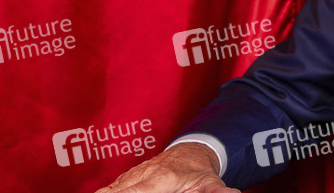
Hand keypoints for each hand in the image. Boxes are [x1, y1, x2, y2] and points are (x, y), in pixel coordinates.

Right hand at [94, 142, 239, 192]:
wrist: (191, 151)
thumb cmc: (199, 170)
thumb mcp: (210, 182)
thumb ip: (216, 191)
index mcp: (161, 179)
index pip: (134, 192)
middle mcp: (142, 175)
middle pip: (116, 191)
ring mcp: (132, 175)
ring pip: (110, 189)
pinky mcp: (125, 178)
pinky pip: (111, 188)